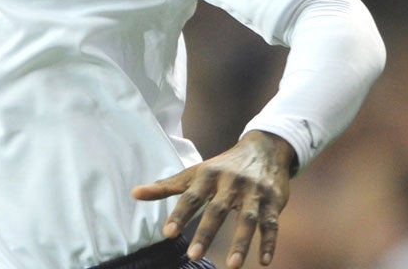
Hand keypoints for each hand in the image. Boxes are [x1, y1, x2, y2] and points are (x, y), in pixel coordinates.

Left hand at [131, 131, 293, 268]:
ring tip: (232, 265)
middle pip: (218, 209)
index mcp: (209, 175)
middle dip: (206, 232)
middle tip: (193, 255)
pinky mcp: (273, 202)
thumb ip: (166, 186)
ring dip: (241, 243)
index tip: (167, 233)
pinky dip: (269, 243)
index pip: (191, 196)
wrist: (264, 149)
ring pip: (247, 219)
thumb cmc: (223, 166)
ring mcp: (254, 192)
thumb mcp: (195, 173)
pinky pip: (271, 224)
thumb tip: (134, 194)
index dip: (179, 214)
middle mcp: (231, 183)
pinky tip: (264, 262)